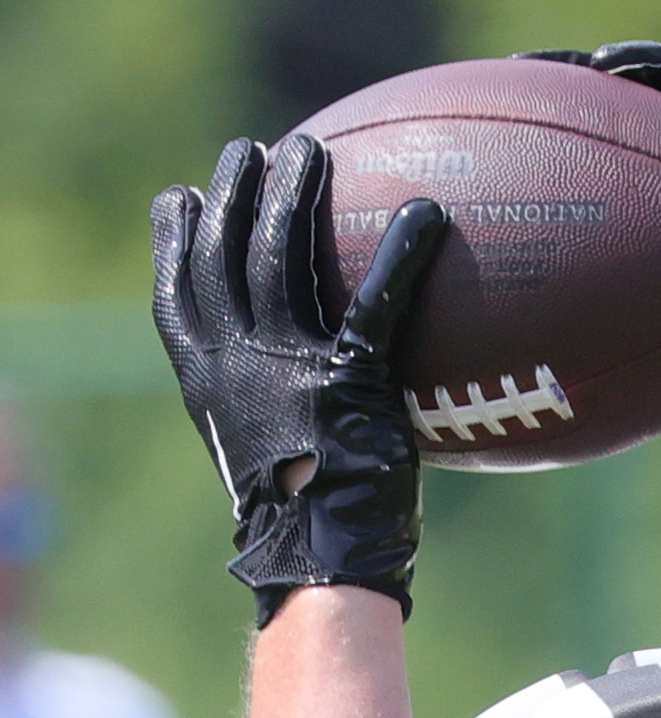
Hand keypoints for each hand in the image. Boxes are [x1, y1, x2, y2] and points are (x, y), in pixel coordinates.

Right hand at [152, 137, 445, 625]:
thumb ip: (271, 418)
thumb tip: (298, 407)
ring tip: (308, 152)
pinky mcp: (347, 381)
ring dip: (294, 194)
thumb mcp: (265, 465)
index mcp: (207, 382)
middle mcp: (237, 363)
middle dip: (234, 192)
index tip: (186, 199)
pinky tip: (426, 214)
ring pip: (281, 255)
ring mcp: (288, 367)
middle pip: (225, 251)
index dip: (177, 241)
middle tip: (252, 150)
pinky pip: (376, 302)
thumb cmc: (305, 532)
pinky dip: (401, 253)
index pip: (178, 294)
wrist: (319, 567)